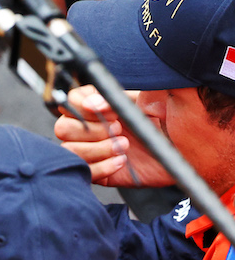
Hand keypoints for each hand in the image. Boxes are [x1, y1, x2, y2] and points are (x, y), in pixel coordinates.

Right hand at [54, 85, 174, 185]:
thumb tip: (101, 98)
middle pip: (64, 127)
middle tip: (118, 129)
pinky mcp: (100, 172)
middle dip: (90, 130)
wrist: (194, 150)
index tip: (101, 108)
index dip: (81, 104)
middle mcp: (95, 126)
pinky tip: (121, 163)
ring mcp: (95, 150)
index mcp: (104, 104)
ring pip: (70, 150)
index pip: (72, 100)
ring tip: (125, 147)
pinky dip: (101, 168)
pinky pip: (84, 171)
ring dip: (96, 149)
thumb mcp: (160, 92)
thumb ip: (130, 87)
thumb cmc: (180, 119)